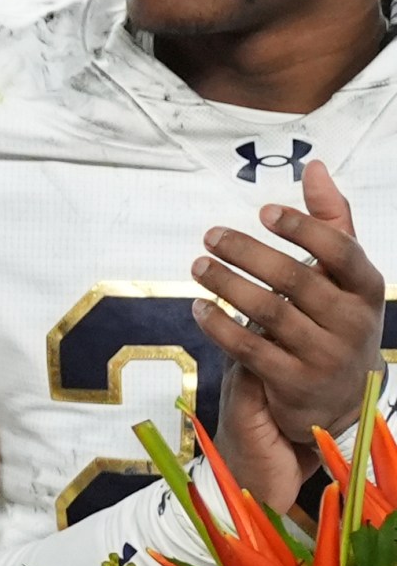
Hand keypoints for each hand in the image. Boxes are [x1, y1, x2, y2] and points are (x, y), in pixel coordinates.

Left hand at [194, 162, 387, 507]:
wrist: (339, 398)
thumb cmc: (335, 319)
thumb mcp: (343, 274)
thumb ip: (331, 221)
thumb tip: (314, 167)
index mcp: (366, 288)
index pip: (340, 250)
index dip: (302, 228)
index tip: (264, 211)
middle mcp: (351, 321)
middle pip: (295, 279)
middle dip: (248, 254)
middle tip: (211, 236)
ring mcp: (324, 355)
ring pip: (268, 312)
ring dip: (227, 285)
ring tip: (198, 265)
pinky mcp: (294, 382)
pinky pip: (248, 348)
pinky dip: (218, 326)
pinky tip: (198, 308)